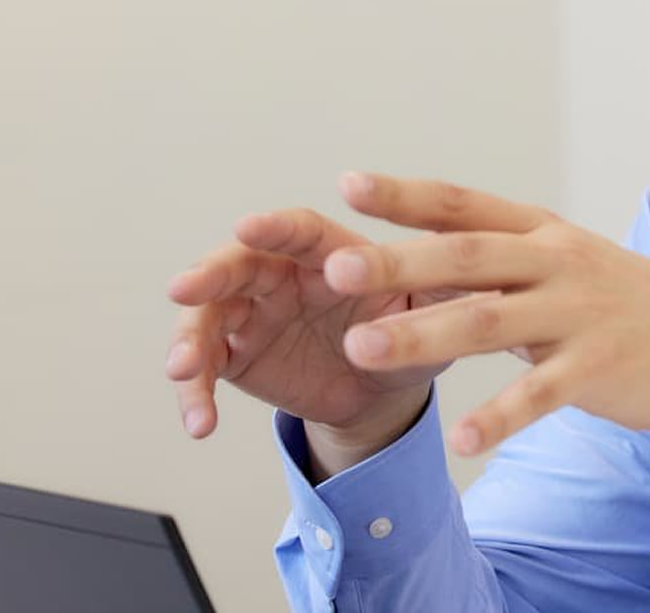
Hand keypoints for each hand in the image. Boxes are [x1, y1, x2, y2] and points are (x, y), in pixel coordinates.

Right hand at [165, 203, 457, 440]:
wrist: (389, 391)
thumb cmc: (416, 333)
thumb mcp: (435, 316)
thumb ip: (442, 298)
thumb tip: (465, 292)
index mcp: (333, 252)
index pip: (300, 230)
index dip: (275, 225)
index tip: (250, 225)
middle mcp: (285, 273)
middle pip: (237, 262)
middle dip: (209, 272)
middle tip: (186, 288)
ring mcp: (255, 312)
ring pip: (207, 314)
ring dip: (189, 340)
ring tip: (184, 371)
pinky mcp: (237, 355)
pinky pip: (205, 368)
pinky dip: (195, 393)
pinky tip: (200, 424)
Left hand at [327, 171, 649, 494]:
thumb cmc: (616, 305)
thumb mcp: (561, 266)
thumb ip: (495, 262)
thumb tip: (412, 255)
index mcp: (542, 233)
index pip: (465, 206)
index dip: (407, 196)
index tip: (349, 185)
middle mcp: (557, 264)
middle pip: (466, 258)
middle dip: (397, 262)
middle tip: (334, 267)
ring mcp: (579, 315)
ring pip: (487, 323)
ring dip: (420, 335)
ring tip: (358, 348)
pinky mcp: (598, 369)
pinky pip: (539, 396)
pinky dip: (498, 418)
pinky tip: (459, 441)